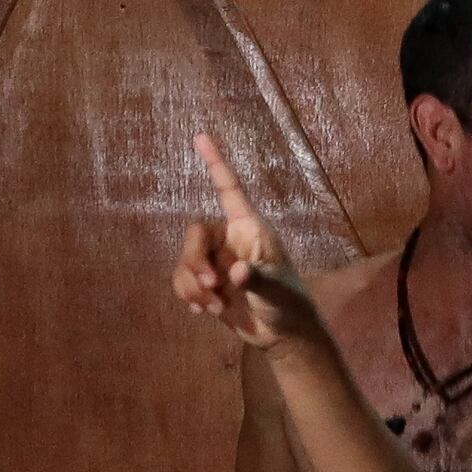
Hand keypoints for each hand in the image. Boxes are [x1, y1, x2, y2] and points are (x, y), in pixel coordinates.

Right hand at [176, 132, 320, 350]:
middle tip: (210, 286)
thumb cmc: (289, 305)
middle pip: (194, 233)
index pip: (229, 190)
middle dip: (194, 261)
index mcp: (250, 229)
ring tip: (215, 307)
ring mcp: (216, 260)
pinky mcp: (206, 282)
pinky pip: (182, 280)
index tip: (201, 136)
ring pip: (184, 261)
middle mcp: (230, 239)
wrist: (282, 335)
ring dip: (192, 286)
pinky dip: (189, 296)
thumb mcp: (278, 292)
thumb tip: (236, 273)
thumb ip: (258, 280)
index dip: (216, 163)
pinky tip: (205, 312)